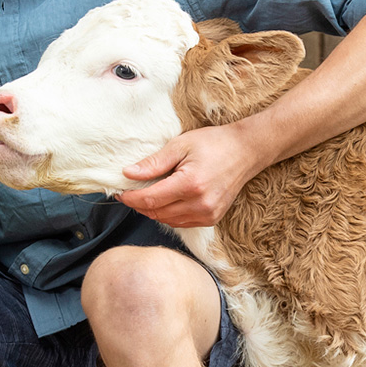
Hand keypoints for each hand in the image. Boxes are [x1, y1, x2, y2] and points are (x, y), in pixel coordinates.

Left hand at [117, 124, 263, 227]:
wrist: (245, 151)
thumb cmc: (213, 143)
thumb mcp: (179, 145)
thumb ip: (153, 163)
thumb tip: (128, 173)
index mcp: (190, 185)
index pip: (150, 200)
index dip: (131, 198)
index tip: (120, 192)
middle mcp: (200, 204)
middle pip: (157, 213)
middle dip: (138, 205)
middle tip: (128, 192)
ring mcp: (208, 214)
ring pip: (167, 221)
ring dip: (152, 211)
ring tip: (144, 195)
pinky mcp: (212, 218)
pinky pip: (181, 223)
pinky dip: (167, 215)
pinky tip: (163, 201)